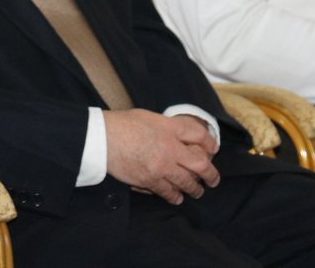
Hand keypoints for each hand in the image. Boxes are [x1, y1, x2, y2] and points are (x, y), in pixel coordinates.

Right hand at [104, 109, 219, 204]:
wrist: (101, 138)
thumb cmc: (121, 124)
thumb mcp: (149, 116)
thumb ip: (167, 127)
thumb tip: (179, 136)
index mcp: (169, 128)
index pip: (200, 135)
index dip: (210, 143)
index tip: (213, 149)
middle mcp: (170, 148)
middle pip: (200, 164)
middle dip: (210, 174)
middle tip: (213, 180)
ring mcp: (161, 166)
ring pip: (187, 182)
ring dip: (195, 189)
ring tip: (197, 191)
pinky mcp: (149, 180)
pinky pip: (168, 192)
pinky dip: (175, 196)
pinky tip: (177, 197)